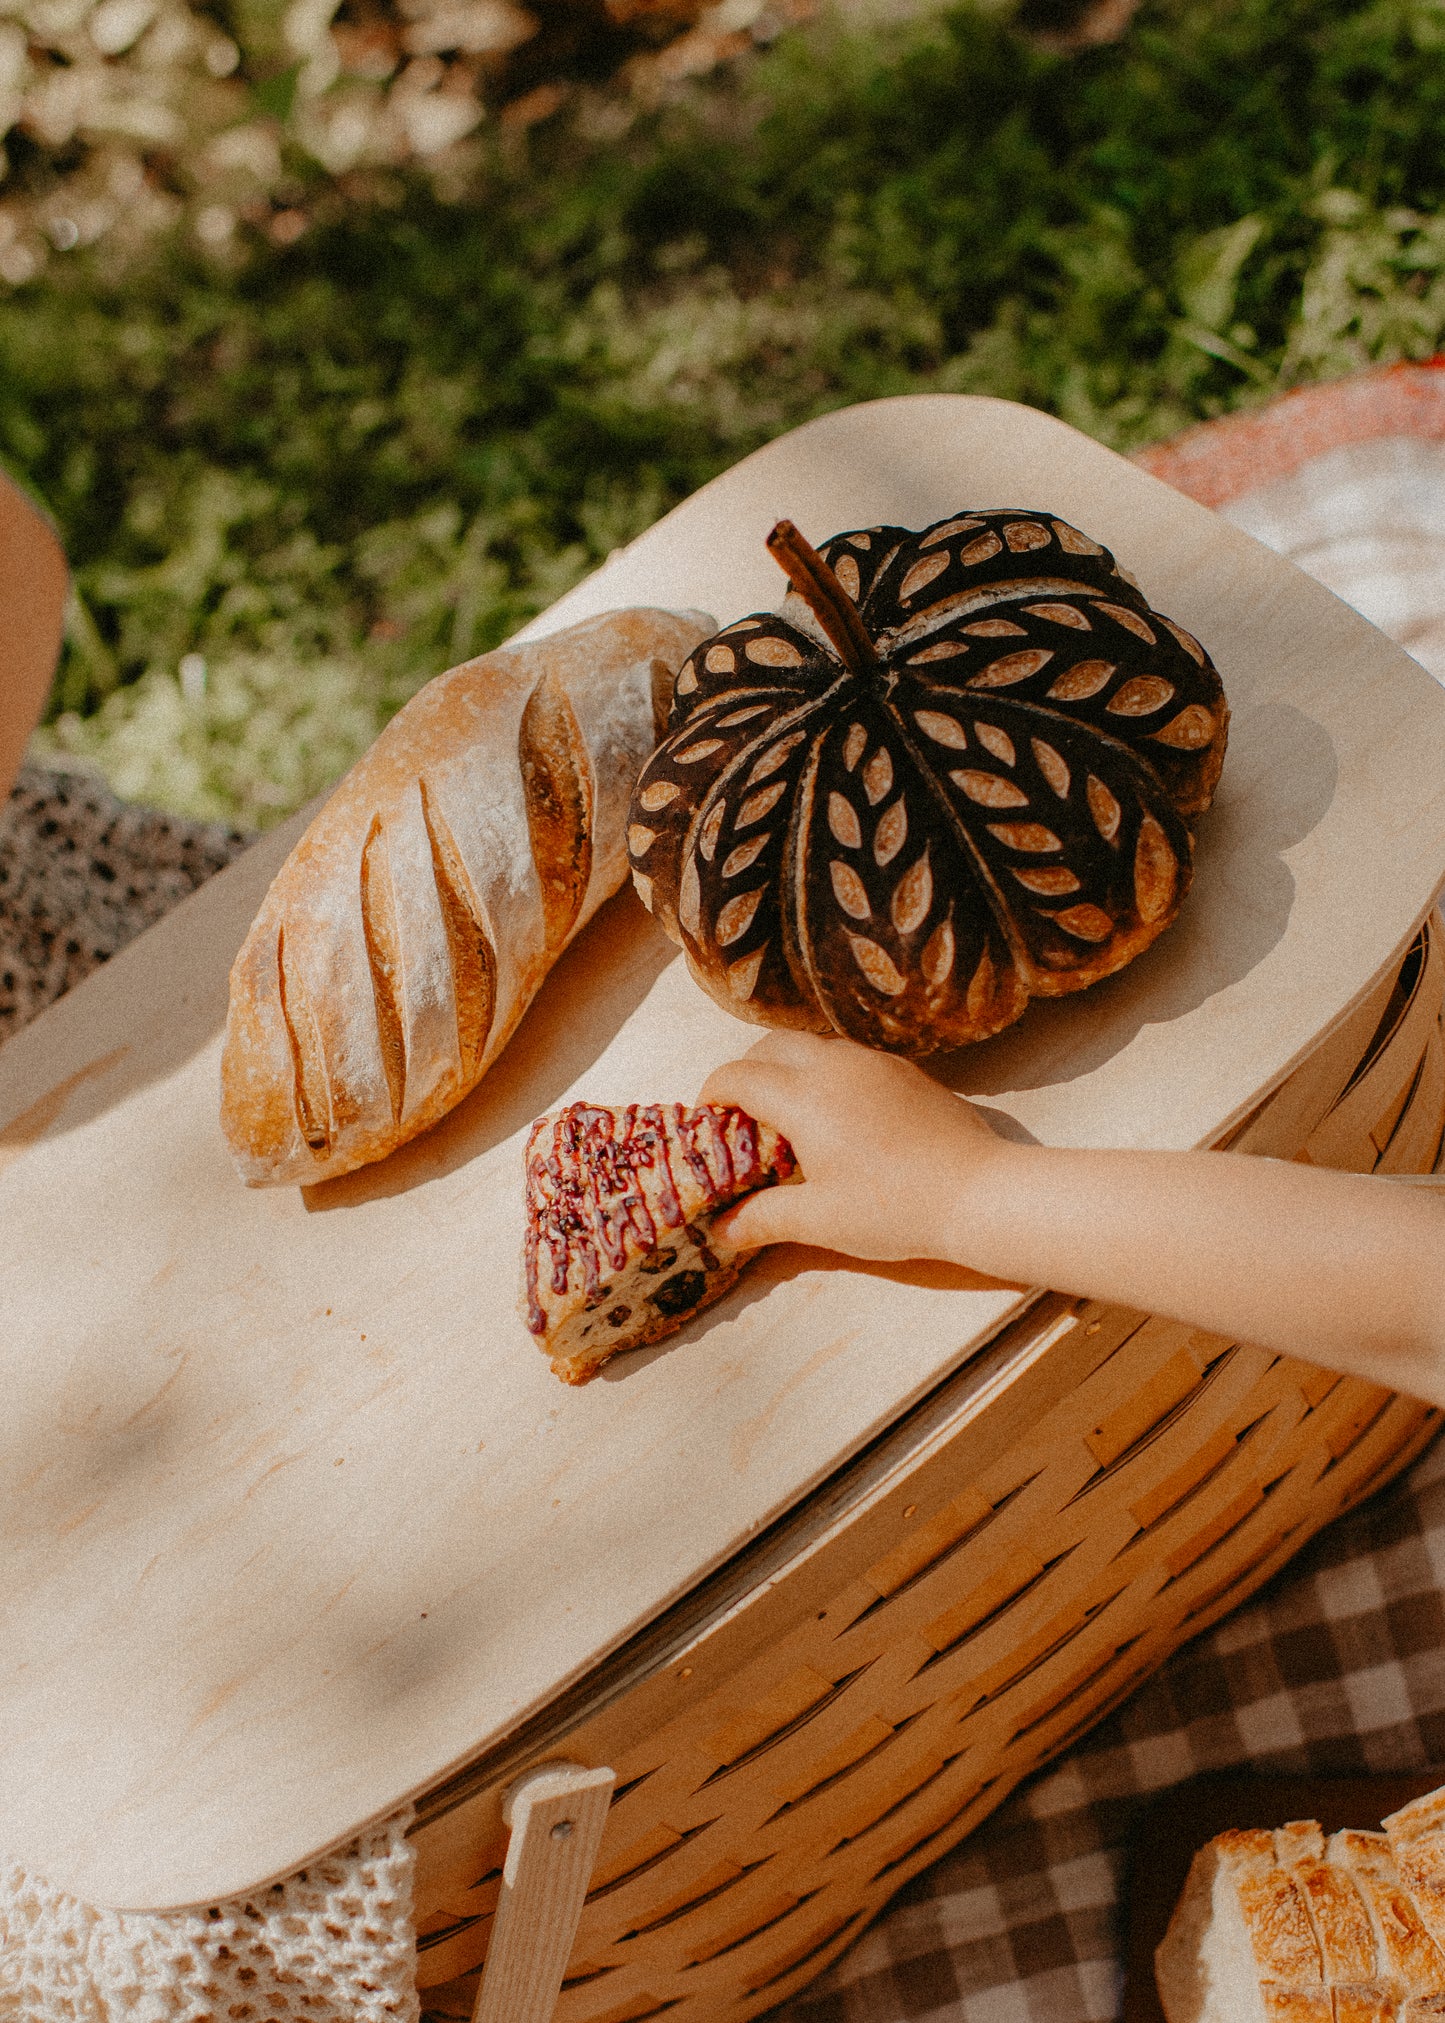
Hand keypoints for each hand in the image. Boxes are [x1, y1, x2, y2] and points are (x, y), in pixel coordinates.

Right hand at [700, 1030, 1008, 1262]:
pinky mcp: (905, 1070)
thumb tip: (722, 1230)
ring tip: (788, 1115)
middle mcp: (834, 1065)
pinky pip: (848, 1057)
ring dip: (787, 1068)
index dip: (712, 1096)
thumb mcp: (820, 1221)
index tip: (707, 1121)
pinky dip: (825, 1073)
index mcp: (803, 1096)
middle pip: (770, 1045)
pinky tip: (839, 1116)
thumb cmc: (894, 1208)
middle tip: (742, 1115)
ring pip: (813, 1045)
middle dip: (746, 1072)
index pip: (737, 1076)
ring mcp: (874, 1062)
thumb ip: (764, 1218)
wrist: (979, 1192)